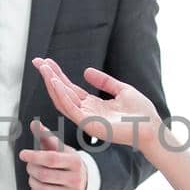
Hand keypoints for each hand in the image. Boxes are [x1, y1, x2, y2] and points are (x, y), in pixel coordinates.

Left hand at [18, 118, 88, 189]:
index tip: (23, 154)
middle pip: (44, 175)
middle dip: (31, 169)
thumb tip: (34, 124)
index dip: (34, 156)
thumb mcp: (60, 148)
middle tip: (29, 165)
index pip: (51, 159)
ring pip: (42, 189)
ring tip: (33, 176)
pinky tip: (38, 187)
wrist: (83, 181)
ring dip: (32, 182)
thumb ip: (46, 136)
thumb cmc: (67, 162)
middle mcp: (77, 179)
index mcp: (75, 162)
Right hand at [32, 57, 161, 150]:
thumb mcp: (122, 90)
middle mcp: (86, 113)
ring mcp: (86, 120)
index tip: (47, 62)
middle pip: (62, 93)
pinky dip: (61, 95)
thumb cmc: (142, 113)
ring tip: (44, 68)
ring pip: (62, 100)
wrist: (152, 128)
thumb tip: (86, 71)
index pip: (69, 89)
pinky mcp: (89, 125)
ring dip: (52, 84)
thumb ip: (104, 81)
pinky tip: (55, 82)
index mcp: (92, 105)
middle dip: (49, 77)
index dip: (57, 75)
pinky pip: (71, 109)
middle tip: (37, 62)